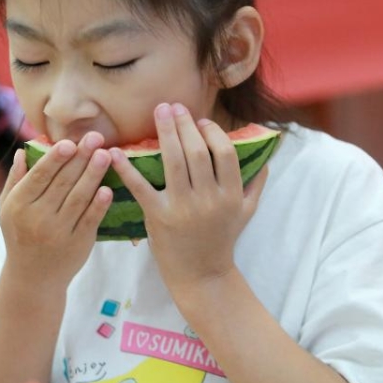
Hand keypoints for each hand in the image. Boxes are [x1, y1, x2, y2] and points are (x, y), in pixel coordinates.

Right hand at [0, 132, 112, 290]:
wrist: (33, 277)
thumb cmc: (19, 235)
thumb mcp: (7, 209)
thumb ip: (15, 179)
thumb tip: (22, 150)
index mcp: (19, 205)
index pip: (39, 176)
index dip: (55, 158)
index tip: (70, 142)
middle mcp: (38, 218)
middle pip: (62, 182)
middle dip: (81, 158)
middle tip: (96, 137)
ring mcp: (59, 232)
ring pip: (79, 198)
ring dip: (94, 174)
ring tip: (106, 154)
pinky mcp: (78, 243)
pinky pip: (91, 219)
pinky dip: (99, 204)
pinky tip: (109, 188)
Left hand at [110, 103, 267, 292]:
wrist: (202, 277)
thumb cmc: (222, 240)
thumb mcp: (246, 212)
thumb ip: (255, 184)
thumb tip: (266, 157)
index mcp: (231, 195)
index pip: (225, 153)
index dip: (213, 132)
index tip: (201, 120)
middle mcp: (209, 199)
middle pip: (198, 152)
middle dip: (185, 124)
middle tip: (174, 106)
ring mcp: (183, 208)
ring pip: (174, 161)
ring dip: (166, 133)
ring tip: (159, 111)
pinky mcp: (159, 217)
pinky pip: (142, 187)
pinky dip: (128, 168)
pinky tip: (116, 152)